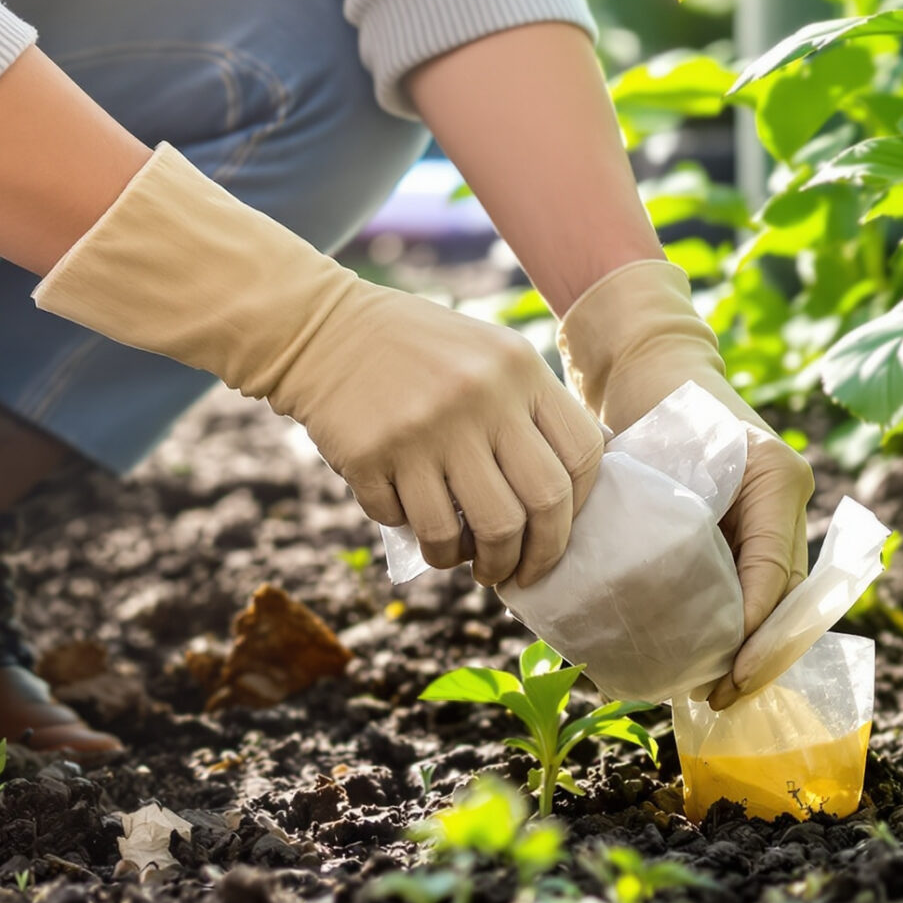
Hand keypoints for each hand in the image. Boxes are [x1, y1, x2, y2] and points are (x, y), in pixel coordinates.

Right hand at [33, 145, 602, 586]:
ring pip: (479, 532)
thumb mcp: (487, 354)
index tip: (559, 531)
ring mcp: (425, 427)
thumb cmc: (417, 353)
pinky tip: (412, 519)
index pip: (582, 456)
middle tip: (519, 572)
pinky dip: (418, 537)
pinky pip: (412, 525)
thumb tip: (569, 501)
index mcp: (518, 368)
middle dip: (537, 556)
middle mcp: (479, 396)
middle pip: (540, 505)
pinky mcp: (373, 455)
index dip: (579, 509)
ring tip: (468, 563)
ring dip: (478, 563)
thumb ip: (530, 411)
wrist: (320, 330)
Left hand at [556, 259, 814, 703]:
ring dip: (752, 648)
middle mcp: (785, 498)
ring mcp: (773, 512)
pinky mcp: (751, 524)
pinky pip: (755, 584)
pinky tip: (711, 661)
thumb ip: (658, 517)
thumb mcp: (656, 453)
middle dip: (761, 656)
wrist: (648, 363)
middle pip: (788, 596)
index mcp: (775, 478)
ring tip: (716, 692)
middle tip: (719, 699)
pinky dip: (739, 625)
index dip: (758, 633)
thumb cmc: (649, 398)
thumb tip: (627, 605)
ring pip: (777, 597)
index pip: (775, 574)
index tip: (729, 676)